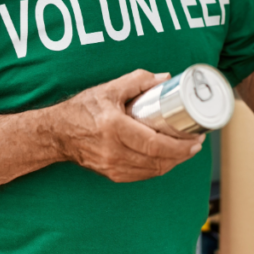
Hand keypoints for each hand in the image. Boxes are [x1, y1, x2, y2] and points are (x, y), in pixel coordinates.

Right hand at [55, 69, 201, 182]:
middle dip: (182, 154)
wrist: (57, 133)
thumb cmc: (82, 109)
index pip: (155, 144)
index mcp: (114, 128)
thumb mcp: (109, 89)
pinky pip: (143, 175)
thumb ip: (137, 81)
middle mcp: (114, 151)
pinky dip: (158, 167)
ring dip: (173, 162)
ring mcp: (112, 166)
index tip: (195, 139)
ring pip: (153, 170)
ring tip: (186, 150)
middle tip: (196, 143)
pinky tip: (168, 158)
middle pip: (158, 160)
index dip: (180, 145)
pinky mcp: (112, 174)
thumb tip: (164, 79)